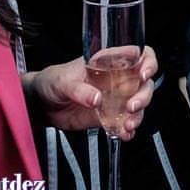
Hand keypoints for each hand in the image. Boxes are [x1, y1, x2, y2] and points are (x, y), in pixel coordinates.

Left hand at [24, 46, 156, 140]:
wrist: (42, 105)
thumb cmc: (52, 81)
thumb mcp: (63, 81)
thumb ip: (80, 90)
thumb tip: (97, 99)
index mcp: (109, 62)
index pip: (138, 55)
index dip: (148, 62)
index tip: (144, 74)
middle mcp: (117, 79)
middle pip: (144, 84)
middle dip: (144, 96)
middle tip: (132, 107)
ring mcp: (115, 98)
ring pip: (138, 104)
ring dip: (138, 116)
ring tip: (127, 125)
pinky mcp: (109, 116)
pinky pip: (125, 122)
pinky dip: (127, 130)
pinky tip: (124, 134)